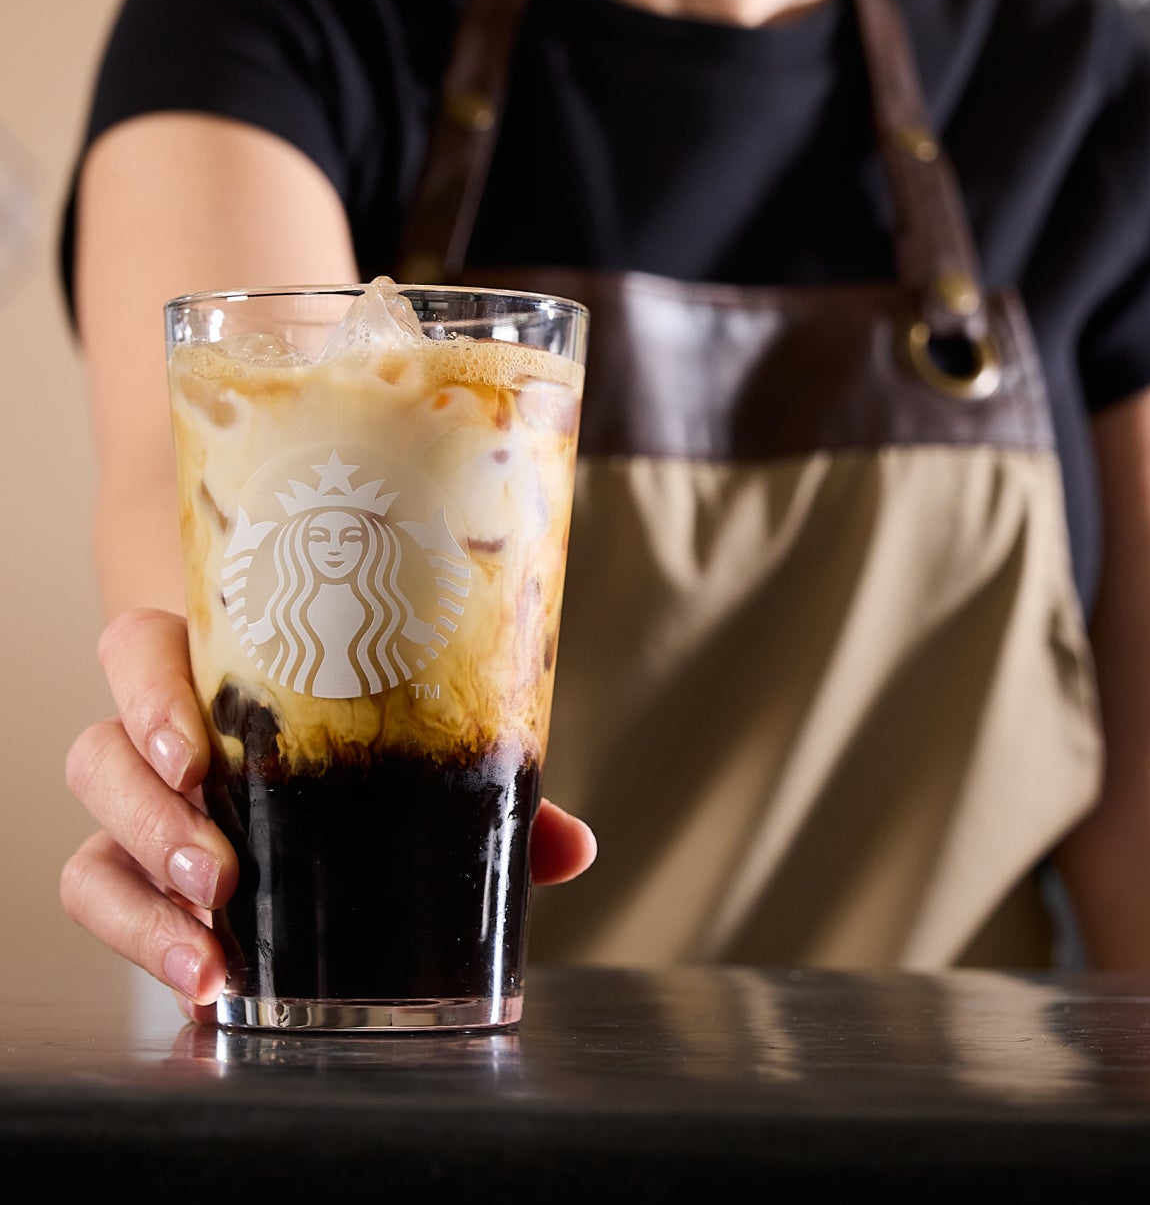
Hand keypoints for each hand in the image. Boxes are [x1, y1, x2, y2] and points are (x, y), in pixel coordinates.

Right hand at [62, 608, 596, 1022]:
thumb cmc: (354, 727)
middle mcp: (161, 737)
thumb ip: (483, 788)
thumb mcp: (410, 742)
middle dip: (152, 820)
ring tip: (209, 948)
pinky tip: (203, 981)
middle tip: (219, 874)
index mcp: (217, 670)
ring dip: (142, 896)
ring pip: (92, 840)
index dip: (149, 695)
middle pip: (101, 756)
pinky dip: (141, 942)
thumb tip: (573, 846)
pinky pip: (102, 900)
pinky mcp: (137, 878)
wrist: (299, 739)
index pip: (140, 653)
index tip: (196, 754)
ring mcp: (144, 811)